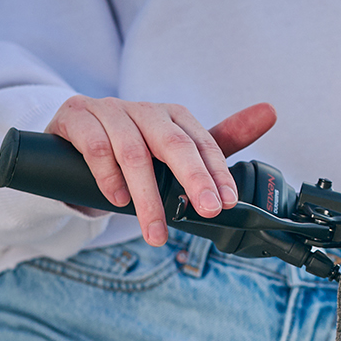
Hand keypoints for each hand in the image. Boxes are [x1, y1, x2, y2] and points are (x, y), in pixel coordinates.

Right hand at [45, 97, 276, 245]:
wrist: (70, 139)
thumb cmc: (131, 147)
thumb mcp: (173, 150)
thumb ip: (219, 140)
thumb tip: (270, 112)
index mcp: (172, 116)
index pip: (202, 142)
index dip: (217, 173)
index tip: (228, 202)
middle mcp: (144, 109)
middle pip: (173, 143)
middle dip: (194, 179)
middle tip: (208, 211)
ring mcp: (108, 110)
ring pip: (132, 151)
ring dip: (146, 197)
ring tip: (155, 231)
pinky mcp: (76, 116)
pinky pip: (95, 146)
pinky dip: (108, 176)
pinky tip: (117, 200)